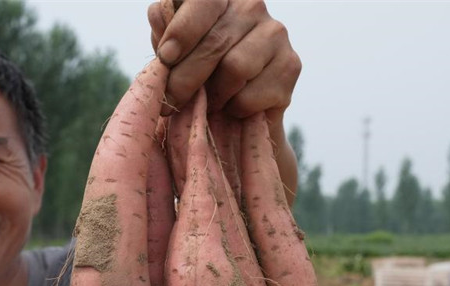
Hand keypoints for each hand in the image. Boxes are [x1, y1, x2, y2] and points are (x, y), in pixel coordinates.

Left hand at [148, 0, 300, 119]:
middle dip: (184, 79)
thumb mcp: (174, 50)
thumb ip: (165, 31)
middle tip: (169, 102)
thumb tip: (158, 14)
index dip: (181, 31)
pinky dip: (234, 109)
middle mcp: (252, 6)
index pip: (204, 1)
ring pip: (235, 69)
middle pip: (214, 44)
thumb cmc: (198, 72)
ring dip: (213, 96)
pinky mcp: (290, 65)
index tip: (165, 59)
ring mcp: (276, 33)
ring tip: (206, 103)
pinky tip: (231, 107)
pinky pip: (252, 94)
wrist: (237, 111)